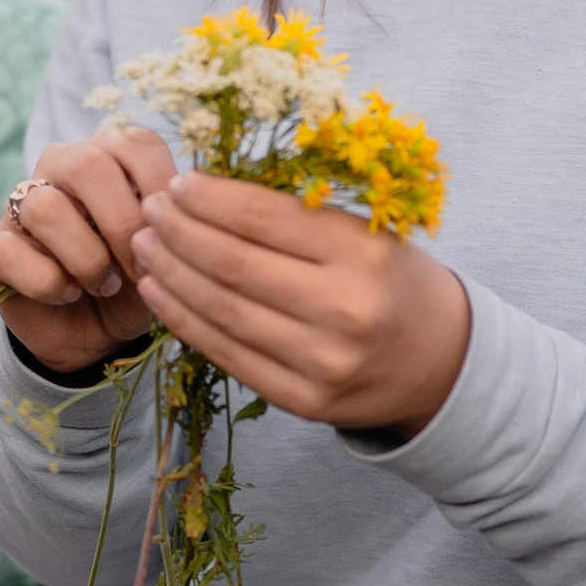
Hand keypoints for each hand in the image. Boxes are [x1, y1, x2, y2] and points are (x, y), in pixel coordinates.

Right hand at [0, 128, 175, 372]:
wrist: (92, 335)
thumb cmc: (131, 282)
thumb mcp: (159, 256)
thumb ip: (165, 226)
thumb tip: (167, 213)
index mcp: (109, 157)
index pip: (135, 143)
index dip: (160, 187)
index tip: (173, 234)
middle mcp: (61, 168)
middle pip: (86, 164)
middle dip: (122, 222)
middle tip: (139, 265)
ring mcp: (20, 206)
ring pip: (45, 208)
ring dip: (87, 258)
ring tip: (106, 285)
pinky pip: (11, 252)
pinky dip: (49, 283)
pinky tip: (69, 295)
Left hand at [130, 171, 471, 434]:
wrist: (440, 361)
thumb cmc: (392, 280)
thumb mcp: (367, 233)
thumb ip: (299, 217)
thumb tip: (205, 192)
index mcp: (364, 253)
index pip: (263, 218)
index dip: (209, 199)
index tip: (178, 184)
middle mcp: (345, 310)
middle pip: (234, 265)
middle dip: (179, 232)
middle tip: (149, 209)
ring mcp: (323, 363)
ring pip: (223, 311)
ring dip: (171, 274)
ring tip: (145, 245)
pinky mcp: (305, 402)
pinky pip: (228, 356)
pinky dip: (185, 321)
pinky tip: (159, 293)